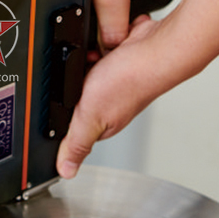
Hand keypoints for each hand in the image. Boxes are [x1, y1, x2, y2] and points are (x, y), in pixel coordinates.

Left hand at [57, 0, 218, 178]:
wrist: (156, 46)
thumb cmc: (131, 81)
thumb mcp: (90, 116)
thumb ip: (76, 143)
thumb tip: (67, 171)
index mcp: (103, 124)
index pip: (72, 123)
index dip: (62, 109)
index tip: (61, 98)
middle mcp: (110, 103)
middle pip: (76, 94)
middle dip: (71, 81)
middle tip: (79, 75)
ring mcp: (114, 79)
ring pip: (85, 71)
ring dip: (82, 61)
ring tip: (91, 59)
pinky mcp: (117, 58)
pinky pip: (97, 52)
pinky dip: (95, 47)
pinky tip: (100, 47)